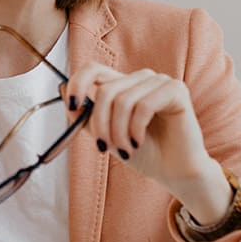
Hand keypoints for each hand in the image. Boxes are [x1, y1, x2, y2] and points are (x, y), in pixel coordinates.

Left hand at [63, 64, 230, 221]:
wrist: (174, 172)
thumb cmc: (144, 153)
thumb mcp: (106, 135)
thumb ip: (86, 115)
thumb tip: (64, 90)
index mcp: (125, 85)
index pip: (93, 69)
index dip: (78, 83)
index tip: (73, 106)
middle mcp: (142, 79)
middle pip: (106, 90)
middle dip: (101, 124)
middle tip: (105, 147)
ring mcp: (160, 82)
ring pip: (123, 100)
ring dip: (119, 132)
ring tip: (126, 149)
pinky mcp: (176, 90)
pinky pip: (144, 105)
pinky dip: (136, 129)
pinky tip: (139, 142)